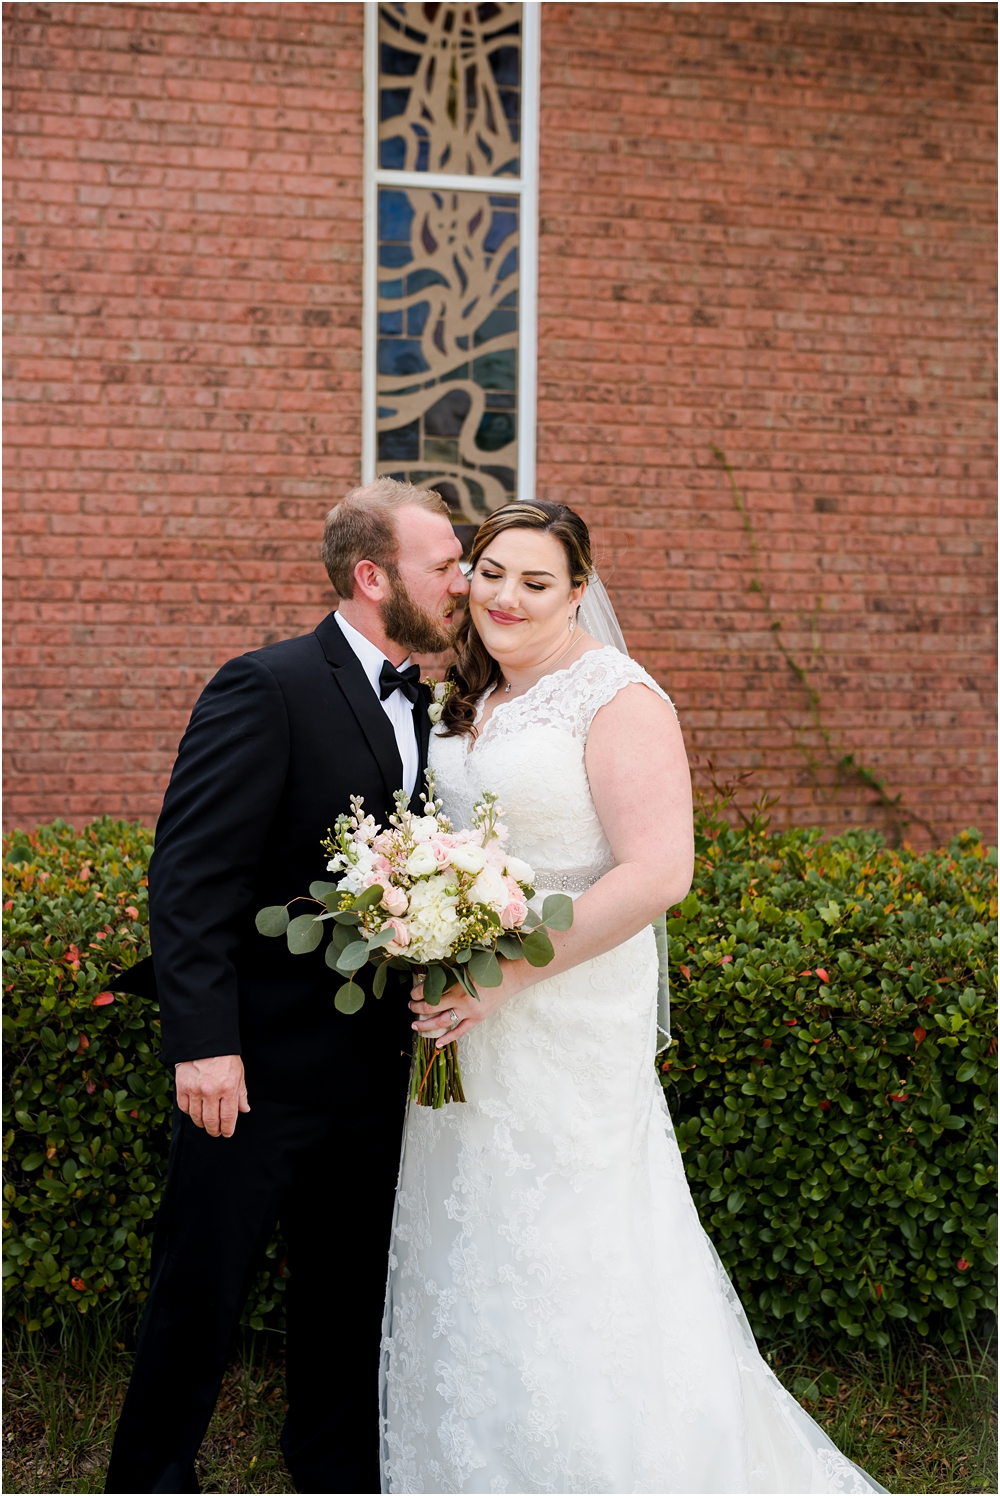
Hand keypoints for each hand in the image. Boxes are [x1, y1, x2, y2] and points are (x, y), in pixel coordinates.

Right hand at [175, 1054, 249, 1137]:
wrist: (205, 1041)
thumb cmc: (224, 1056)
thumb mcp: (238, 1073)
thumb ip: (241, 1093)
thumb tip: (244, 1109)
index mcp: (228, 1088)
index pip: (228, 1117)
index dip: (227, 1129)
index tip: (227, 1133)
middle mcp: (211, 1091)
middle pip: (211, 1121)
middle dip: (214, 1130)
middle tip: (216, 1132)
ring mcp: (195, 1090)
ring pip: (197, 1117)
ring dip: (202, 1124)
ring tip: (206, 1125)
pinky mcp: (182, 1087)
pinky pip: (184, 1108)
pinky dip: (190, 1113)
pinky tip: (194, 1112)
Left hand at [409, 960, 525, 1047]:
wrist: (511, 975)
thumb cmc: (488, 966)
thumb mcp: (465, 966)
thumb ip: (449, 974)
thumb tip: (431, 978)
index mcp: (456, 983)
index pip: (429, 992)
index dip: (417, 993)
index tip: (412, 993)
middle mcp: (460, 999)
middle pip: (431, 1008)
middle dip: (417, 1008)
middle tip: (410, 1007)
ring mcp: (469, 1011)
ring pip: (441, 1022)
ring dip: (426, 1024)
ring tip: (415, 1025)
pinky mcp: (477, 1018)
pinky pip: (459, 1032)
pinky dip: (447, 1038)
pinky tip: (437, 1044)